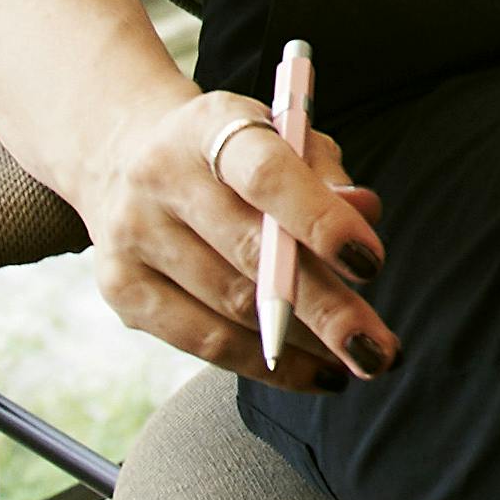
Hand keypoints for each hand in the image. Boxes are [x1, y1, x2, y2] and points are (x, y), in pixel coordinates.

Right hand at [71, 84, 395, 388]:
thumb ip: (325, 173)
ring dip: (305, 344)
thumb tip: (364, 213)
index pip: (266, 175)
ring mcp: (133, 236)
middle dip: (326, 308)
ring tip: (361, 358)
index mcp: (208, 126)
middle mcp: (160, 178)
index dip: (320, 219)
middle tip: (379, 349)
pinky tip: (315, 372)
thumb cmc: (235, 154)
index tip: (371, 262)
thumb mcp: (283, 139)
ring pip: (230, 306)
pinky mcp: (121, 289)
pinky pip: (202, 342)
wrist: (126, 159)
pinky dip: (266, 364)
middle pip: (251, 255)